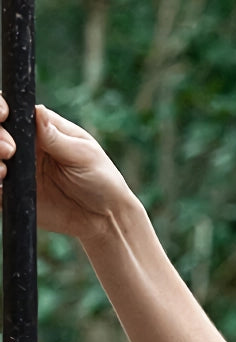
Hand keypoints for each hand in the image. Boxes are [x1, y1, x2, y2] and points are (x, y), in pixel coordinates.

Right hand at [0, 97, 133, 242]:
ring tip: (4, 170)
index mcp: (40, 129)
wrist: (105, 219)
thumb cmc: (102, 181)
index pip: (11, 111)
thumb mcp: (84, 155)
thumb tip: (36, 110)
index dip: (1, 109)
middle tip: (9, 149)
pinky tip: (2, 183)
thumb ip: (56, 137)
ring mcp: (16, 169)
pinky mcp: (14, 193)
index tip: (4, 115)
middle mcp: (24, 146)